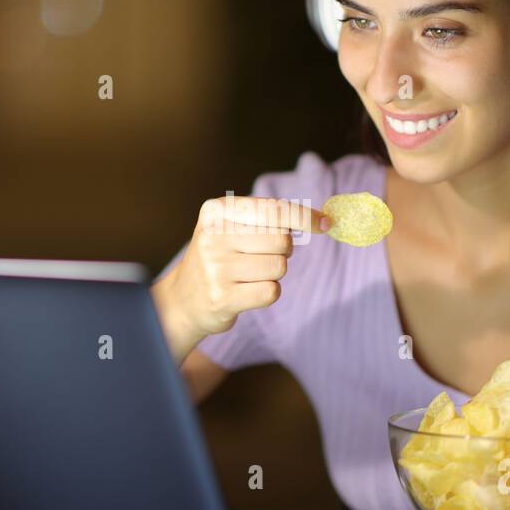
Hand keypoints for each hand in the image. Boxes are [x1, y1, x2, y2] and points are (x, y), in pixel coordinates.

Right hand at [156, 195, 330, 345]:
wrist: (182, 300)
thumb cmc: (220, 257)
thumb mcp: (232, 226)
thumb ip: (271, 217)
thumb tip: (324, 218)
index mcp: (217, 211)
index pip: (274, 209)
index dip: (305, 217)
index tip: (327, 223)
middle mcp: (213, 236)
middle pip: (282, 240)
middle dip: (282, 250)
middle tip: (258, 256)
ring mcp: (215, 268)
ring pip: (279, 267)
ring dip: (273, 273)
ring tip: (247, 275)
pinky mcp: (222, 298)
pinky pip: (271, 291)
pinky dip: (267, 292)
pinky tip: (246, 292)